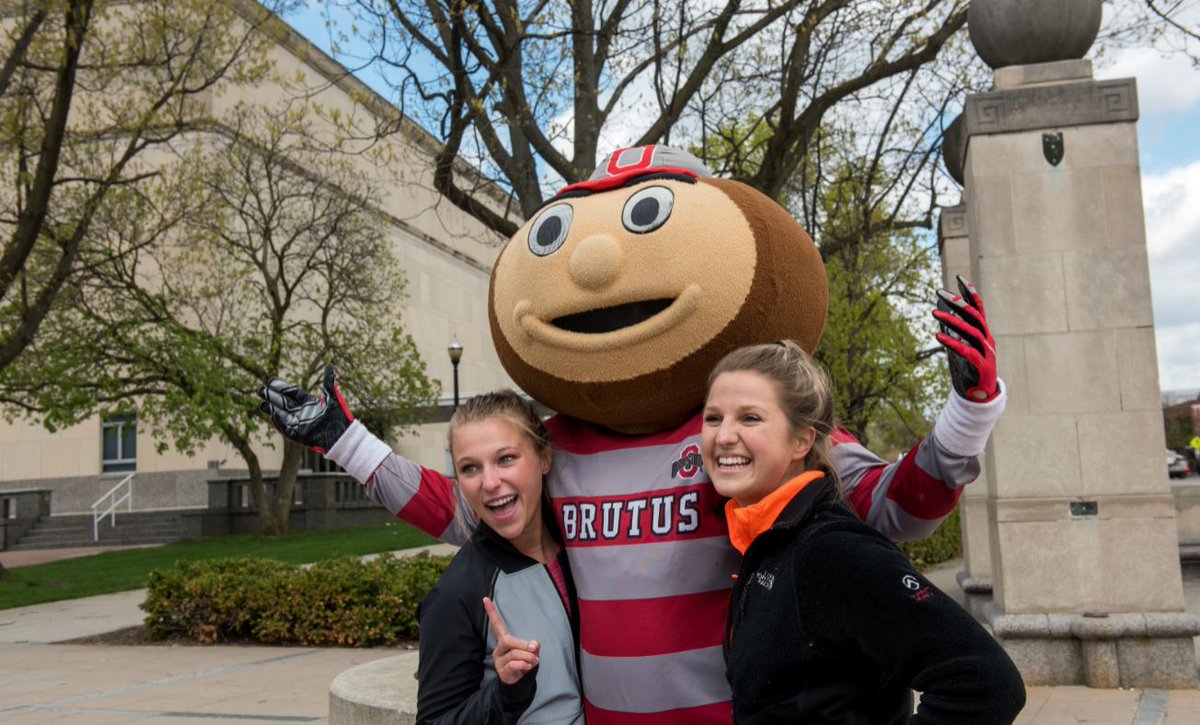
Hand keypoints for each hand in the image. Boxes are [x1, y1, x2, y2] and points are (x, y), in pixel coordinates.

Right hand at [257, 364, 353, 453]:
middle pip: (284, 403)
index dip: (283, 387)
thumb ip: (328, 382)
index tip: (271, 381)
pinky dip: (279, 422)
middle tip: (260, 389)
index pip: (293, 393)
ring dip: (271, 409)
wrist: (342, 434)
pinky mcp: (299, 434)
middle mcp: (303, 413)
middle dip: (272, 397)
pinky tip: (272, 414)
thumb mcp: (332, 397)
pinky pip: (286, 427)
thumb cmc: (338, 417)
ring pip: (282, 414)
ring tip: (261, 402)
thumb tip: (330, 366)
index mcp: (310, 403)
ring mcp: (300, 424)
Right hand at [483, 596, 538, 684]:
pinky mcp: (502, 671)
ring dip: (528, 657)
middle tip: (534, 648)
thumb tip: (533, 645)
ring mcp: (499, 661)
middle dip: (523, 644)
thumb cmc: (525, 662)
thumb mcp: (532, 651)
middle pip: (508, 641)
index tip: (485, 599)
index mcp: (504, 641)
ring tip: (534, 661)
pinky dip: (524, 665)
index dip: (492, 612)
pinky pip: (514, 664)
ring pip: (514, 654)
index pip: (497, 625)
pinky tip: (528, 666)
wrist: (520, 682)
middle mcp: (499, 649)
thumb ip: (533, 645)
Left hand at [932, 275, 998, 402]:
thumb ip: (952, 330)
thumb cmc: (968, 369)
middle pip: (974, 316)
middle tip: (938, 292)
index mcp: (983, 333)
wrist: (980, 397)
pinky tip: (937, 336)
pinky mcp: (982, 366)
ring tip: (933, 313)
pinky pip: (967, 351)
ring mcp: (987, 352)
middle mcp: (987, 339)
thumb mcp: (958, 346)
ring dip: (951, 321)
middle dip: (957, 302)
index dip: (970, 293)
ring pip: (971, 331)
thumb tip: (938, 310)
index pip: (978, 308)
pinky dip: (952, 343)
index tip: (959, 278)